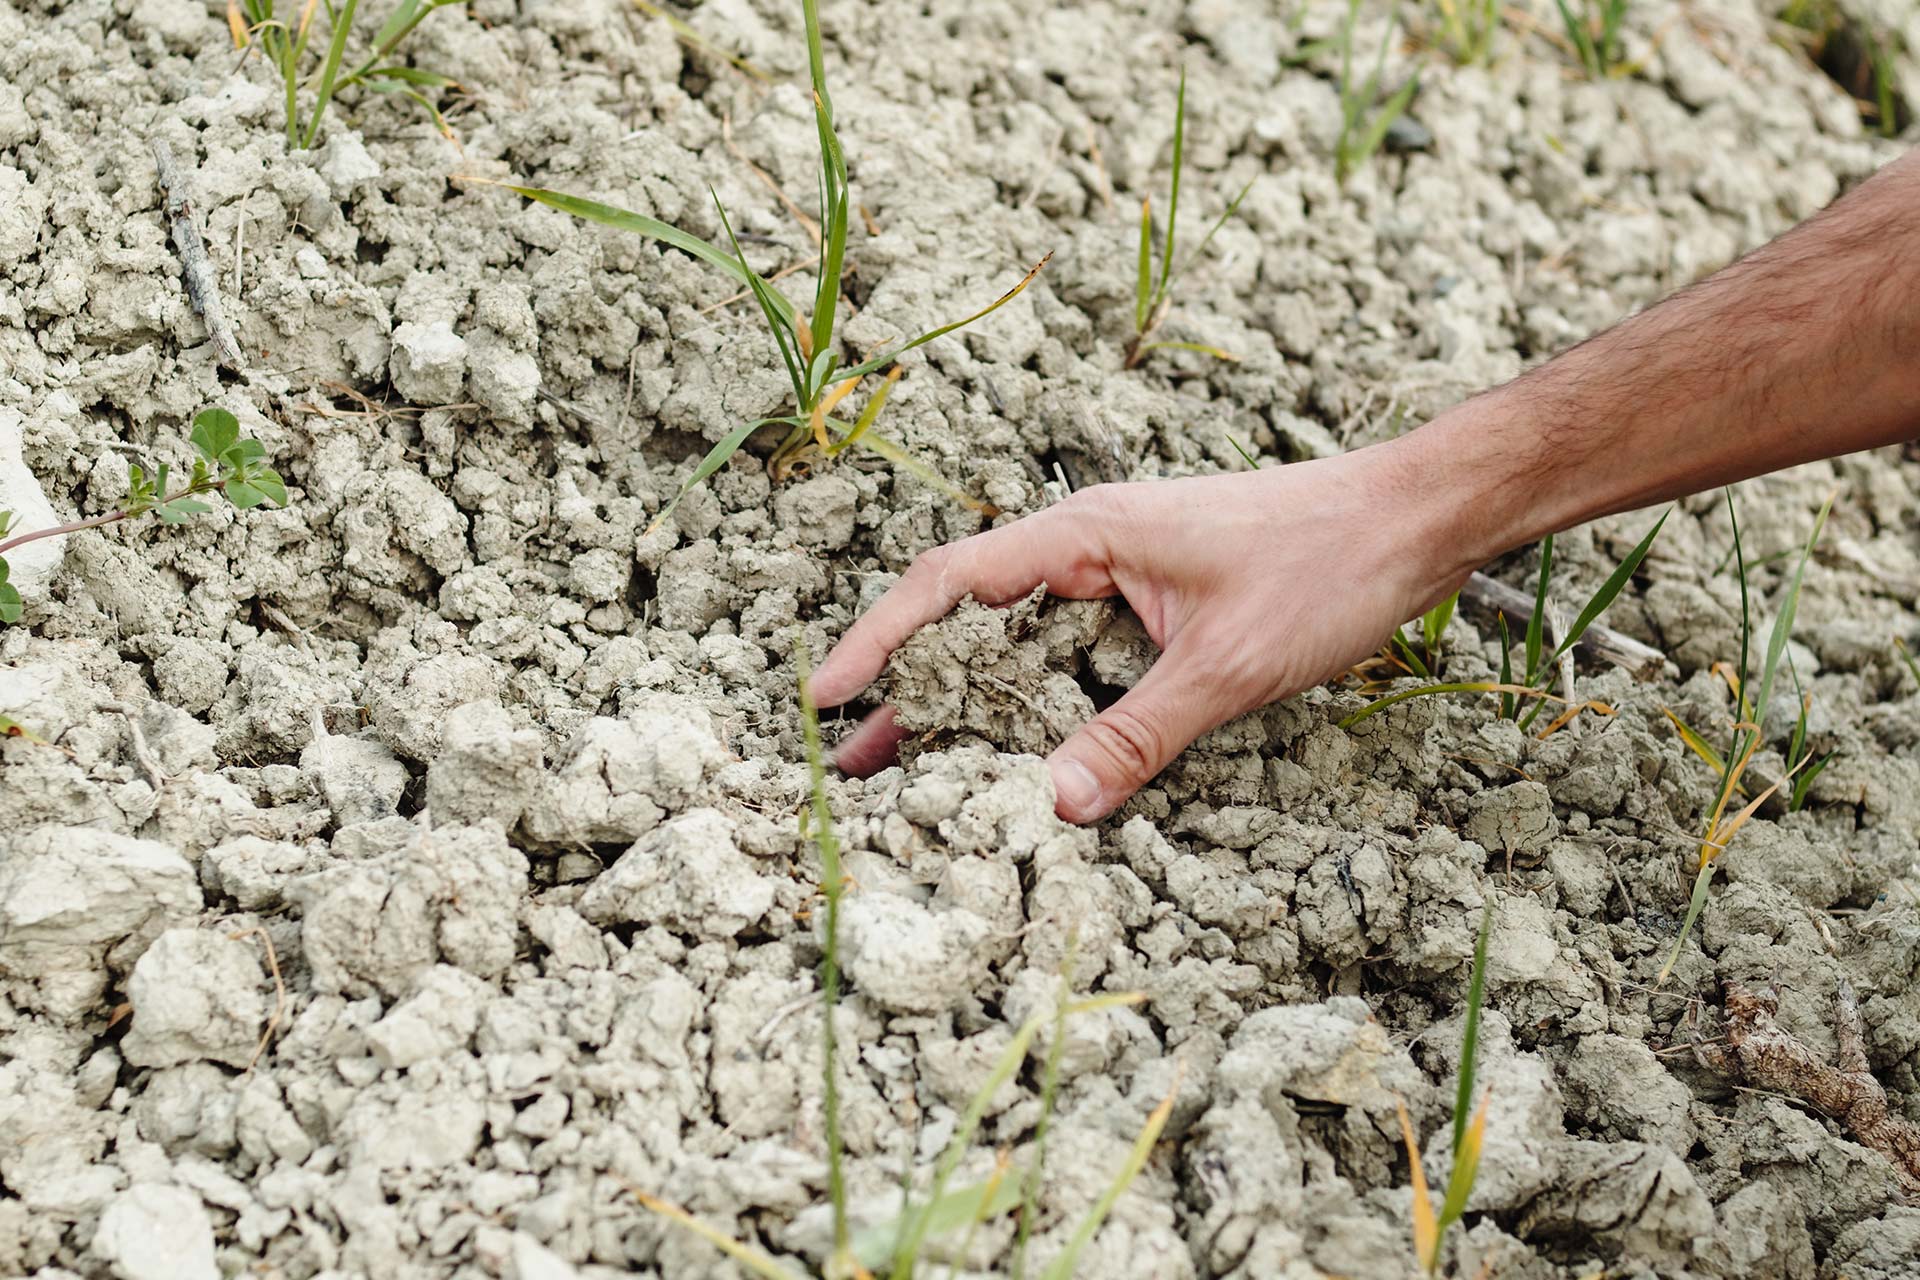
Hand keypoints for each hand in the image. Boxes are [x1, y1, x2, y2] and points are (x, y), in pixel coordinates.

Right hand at [808, 438, 1474, 821]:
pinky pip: (1071, 651)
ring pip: (1019, 639)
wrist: (1420, 518)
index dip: (879, 639)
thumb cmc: (1329, 563)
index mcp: (1086, 534)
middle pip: (969, 618)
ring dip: (969, 700)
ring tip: (910, 770)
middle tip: (853, 765)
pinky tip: (1023, 749)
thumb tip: (1056, 806)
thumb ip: (1139, 733)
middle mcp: (1091, 546)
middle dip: (909, 689)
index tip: (822, 695)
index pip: (950, 583)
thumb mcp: (1229, 665)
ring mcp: (1123, 573)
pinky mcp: (1156, 601)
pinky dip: (1035, 699)